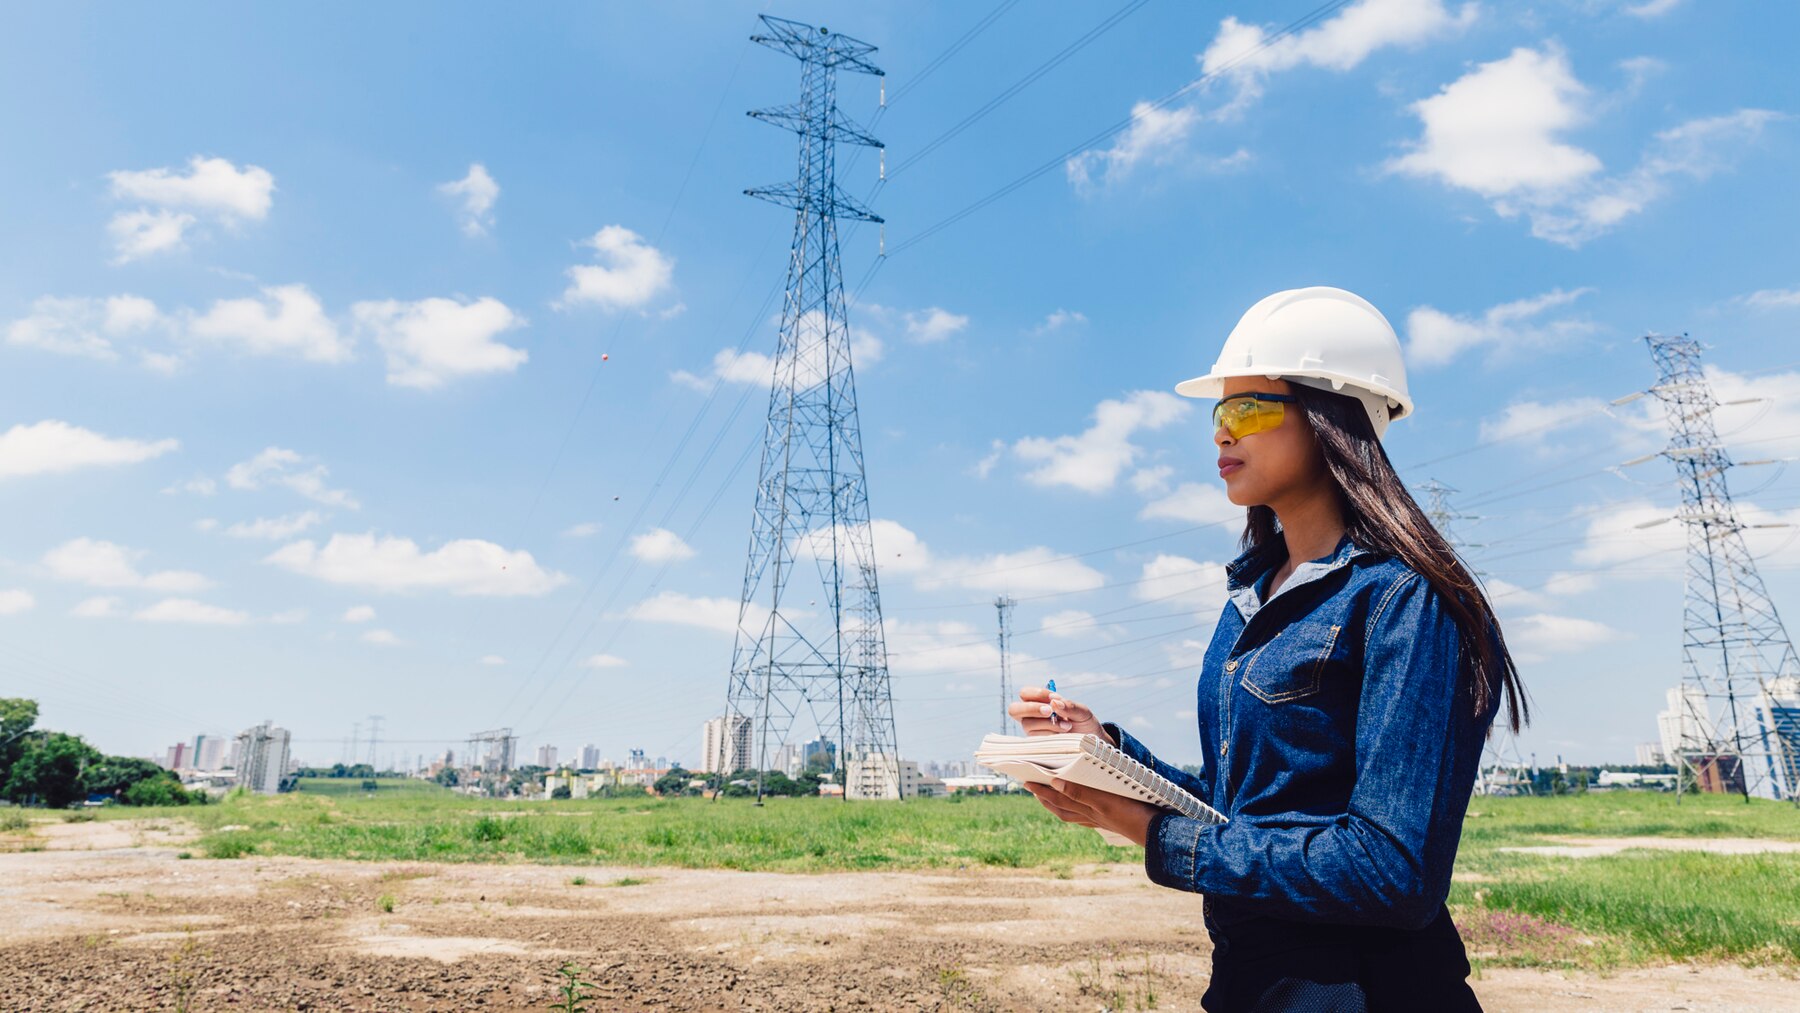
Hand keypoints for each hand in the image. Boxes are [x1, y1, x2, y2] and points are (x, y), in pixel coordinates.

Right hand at [1007, 685, 1112, 743]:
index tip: (1054, 698)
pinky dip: (1051, 735)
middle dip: (1032, 708)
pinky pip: (1036, 739)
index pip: (1025, 693)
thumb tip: (1054, 702)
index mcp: (1039, 703)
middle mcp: (1031, 717)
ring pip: (1027, 724)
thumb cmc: (1084, 724)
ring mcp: (1033, 732)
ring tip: (1067, 726)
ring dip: (1048, 724)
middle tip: (1050, 711)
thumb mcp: (1082, 712)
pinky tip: (1063, 736)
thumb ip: (1069, 705)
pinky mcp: (1037, 746)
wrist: (1092, 745)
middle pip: (1014, 709)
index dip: (1037, 693)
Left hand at [1025, 778, 1159, 847]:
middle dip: (1046, 798)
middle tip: (1032, 787)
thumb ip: (1079, 792)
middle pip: (1063, 808)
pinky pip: (1088, 816)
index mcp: (1088, 810)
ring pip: (1074, 813)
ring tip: (1050, 796)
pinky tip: (1081, 807)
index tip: (1026, 781)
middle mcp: (1092, 816)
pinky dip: (1079, 810)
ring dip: (1060, 804)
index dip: (1043, 790)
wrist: (1158, 833)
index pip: (1059, 798)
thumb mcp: (1104, 802)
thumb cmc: (1133, 815)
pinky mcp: (1113, 821)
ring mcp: (1102, 820)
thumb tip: (1054, 783)